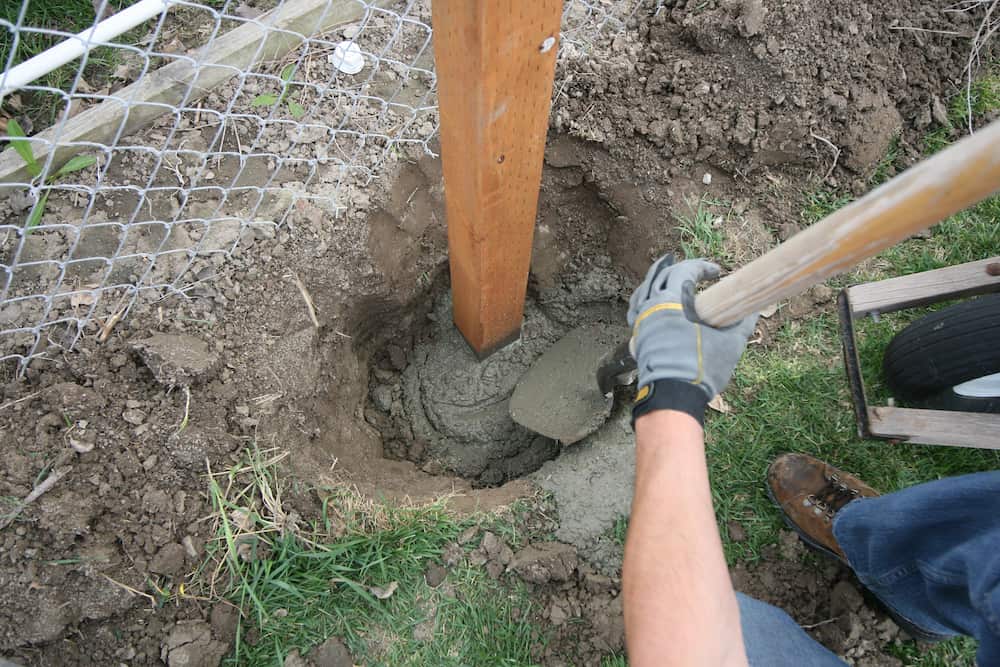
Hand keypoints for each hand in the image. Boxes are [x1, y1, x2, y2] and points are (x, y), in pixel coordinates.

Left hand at [627, 256, 756, 423]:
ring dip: (658, 280)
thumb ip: (742, 324)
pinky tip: (654, 303)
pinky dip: (645, 300)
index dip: (700, 267)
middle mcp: (651, 308)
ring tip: (670, 277)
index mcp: (671, 302)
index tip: (716, 272)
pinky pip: (637, 310)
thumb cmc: (701, 369)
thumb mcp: (730, 344)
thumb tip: (753, 310)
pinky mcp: (639, 337)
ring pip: (644, 291)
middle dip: (681, 270)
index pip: (683, 271)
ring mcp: (641, 323)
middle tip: (699, 273)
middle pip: (661, 276)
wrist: (673, 397)